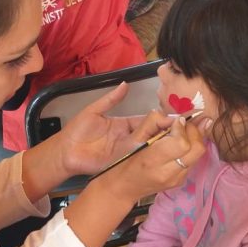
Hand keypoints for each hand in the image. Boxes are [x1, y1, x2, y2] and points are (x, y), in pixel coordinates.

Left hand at [52, 82, 178, 175]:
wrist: (65, 151)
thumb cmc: (77, 130)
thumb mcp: (94, 111)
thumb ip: (110, 99)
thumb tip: (125, 83)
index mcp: (124, 124)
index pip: (147, 120)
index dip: (160, 119)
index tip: (175, 117)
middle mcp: (128, 138)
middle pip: (151, 134)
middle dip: (165, 132)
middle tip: (182, 130)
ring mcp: (126, 151)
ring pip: (147, 147)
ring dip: (159, 145)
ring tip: (177, 141)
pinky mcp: (121, 163)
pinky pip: (136, 160)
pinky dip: (147, 157)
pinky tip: (159, 154)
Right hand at [97, 110, 205, 204]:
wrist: (122, 187)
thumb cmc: (123, 159)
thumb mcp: (133, 136)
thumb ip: (154, 121)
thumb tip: (174, 117)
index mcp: (153, 160)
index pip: (181, 142)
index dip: (181, 127)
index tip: (174, 121)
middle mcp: (168, 172)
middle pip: (197, 148)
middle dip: (194, 130)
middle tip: (183, 124)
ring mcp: (176, 179)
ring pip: (199, 154)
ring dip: (195, 138)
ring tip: (183, 131)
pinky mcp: (180, 181)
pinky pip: (194, 160)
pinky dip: (191, 148)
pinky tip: (180, 143)